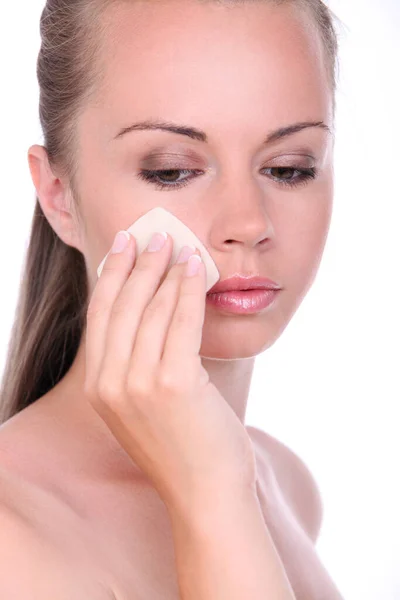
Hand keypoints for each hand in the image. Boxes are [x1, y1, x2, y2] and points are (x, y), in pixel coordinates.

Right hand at [84, 230, 256, 515]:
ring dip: (166, 271)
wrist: (206, 494)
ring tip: (179, 247)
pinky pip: (181, 321)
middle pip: (122, 306)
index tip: (122, 247)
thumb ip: (137, 364)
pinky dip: (188, 290)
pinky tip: (196, 270)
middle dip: (138, 264)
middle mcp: (110, 383)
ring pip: (152, 309)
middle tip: (153, 235)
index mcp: (98, 387)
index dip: (111, 276)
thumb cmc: (183, 447)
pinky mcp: (174, 383)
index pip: (101, 316)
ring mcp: (139, 384)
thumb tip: (153, 311)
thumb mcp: (144, 406)